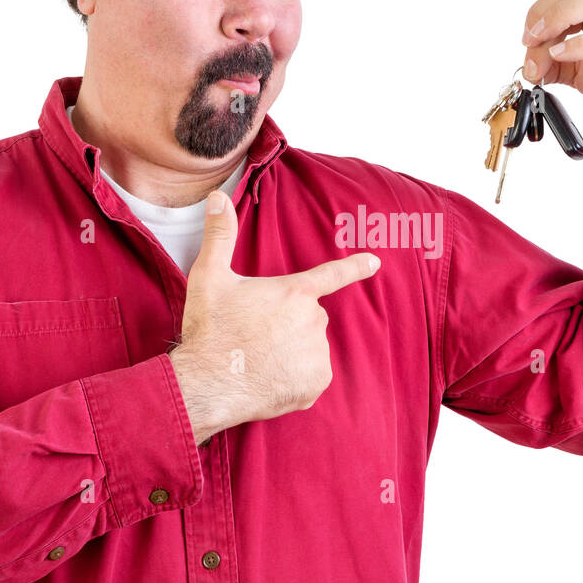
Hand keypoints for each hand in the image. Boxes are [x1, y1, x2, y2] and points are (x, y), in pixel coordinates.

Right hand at [169, 191, 379, 443]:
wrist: (208, 385)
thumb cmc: (210, 330)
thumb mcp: (208, 277)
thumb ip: (219, 235)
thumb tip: (217, 197)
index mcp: (294, 292)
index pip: (331, 274)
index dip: (354, 267)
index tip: (374, 263)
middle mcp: (313, 321)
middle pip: (307, 318)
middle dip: (287, 325)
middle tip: (253, 335)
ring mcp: (318, 353)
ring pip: (308, 348)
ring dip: (290, 353)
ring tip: (257, 359)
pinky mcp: (316, 383)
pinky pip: (310, 376)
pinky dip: (294, 379)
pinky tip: (269, 380)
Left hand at [520, 0, 582, 146]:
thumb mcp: (579, 72)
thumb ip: (553, 66)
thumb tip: (529, 66)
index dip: (539, 11)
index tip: (526, 38)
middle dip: (543, 12)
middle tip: (529, 39)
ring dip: (557, 20)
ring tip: (541, 45)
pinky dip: (579, 45)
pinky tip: (560, 55)